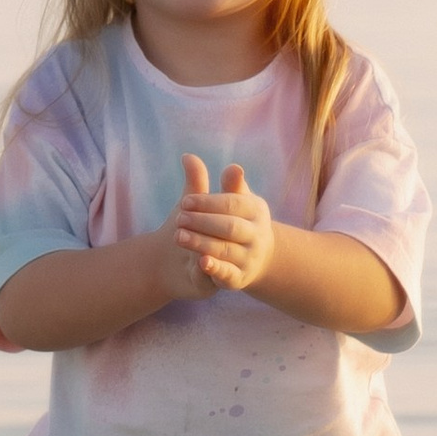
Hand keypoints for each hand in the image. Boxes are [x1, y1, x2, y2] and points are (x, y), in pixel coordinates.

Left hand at [170, 153, 275, 298]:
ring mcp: (250, 258)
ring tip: (179, 237)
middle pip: (229, 226)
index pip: (232, 203)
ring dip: (201, 243)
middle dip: (203, 222)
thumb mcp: (216, 202)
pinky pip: (228, 275)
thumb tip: (187, 156)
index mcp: (255, 210)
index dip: (208, 202)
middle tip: (179, 219)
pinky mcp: (239, 280)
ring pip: (225, 250)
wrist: (240, 260)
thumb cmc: (224, 222)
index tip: (185, 202)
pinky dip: (216, 268)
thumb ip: (202, 182)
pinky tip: (202, 262)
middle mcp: (257, 234)